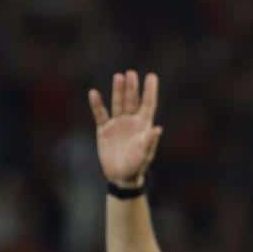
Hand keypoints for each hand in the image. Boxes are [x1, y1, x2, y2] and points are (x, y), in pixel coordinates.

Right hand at [89, 70, 162, 186]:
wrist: (121, 177)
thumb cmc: (136, 166)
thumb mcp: (144, 154)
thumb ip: (149, 141)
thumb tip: (158, 129)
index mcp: (143, 125)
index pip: (148, 104)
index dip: (150, 90)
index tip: (151, 76)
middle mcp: (130, 121)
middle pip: (132, 100)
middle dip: (132, 87)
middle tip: (131, 74)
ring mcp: (117, 124)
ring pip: (117, 103)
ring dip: (118, 91)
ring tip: (119, 77)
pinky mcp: (104, 130)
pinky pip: (100, 114)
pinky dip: (97, 105)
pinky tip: (94, 93)